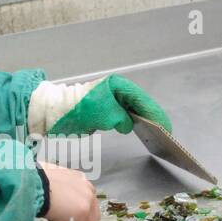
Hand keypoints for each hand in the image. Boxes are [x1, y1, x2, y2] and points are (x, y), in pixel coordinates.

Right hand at [40, 162, 99, 220]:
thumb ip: (63, 192)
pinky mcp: (83, 210)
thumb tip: (59, 202)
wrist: (35, 185)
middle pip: (93, 216)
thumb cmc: (37, 183)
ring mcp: (87, 200)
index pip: (88, 203)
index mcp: (81, 180)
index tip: (66, 219)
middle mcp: (88, 189)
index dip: (78, 214)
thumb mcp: (54, 184)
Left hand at [48, 74, 170, 135]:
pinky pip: (125, 115)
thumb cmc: (78, 109)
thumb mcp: (103, 114)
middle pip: (140, 104)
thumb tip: (128, 125)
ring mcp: (112, 99)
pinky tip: (140, 131)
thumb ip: (120, 118)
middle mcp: (117, 90)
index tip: (165, 127)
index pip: (142, 100)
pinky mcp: (106, 109)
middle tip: (165, 133)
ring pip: (134, 110)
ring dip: (144, 121)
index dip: (155, 114)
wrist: (56, 110)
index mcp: (117, 86)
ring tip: (156, 134)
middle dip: (152, 117)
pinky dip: (133, 123)